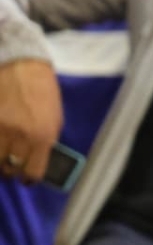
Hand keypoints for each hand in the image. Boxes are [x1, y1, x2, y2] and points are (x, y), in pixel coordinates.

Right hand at [0, 59, 62, 182]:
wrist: (22, 66)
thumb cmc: (43, 91)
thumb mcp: (55, 118)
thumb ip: (46, 141)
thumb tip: (38, 160)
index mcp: (43, 137)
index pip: (33, 172)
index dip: (29, 178)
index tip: (27, 178)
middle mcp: (20, 136)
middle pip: (10, 168)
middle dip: (11, 170)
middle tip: (12, 167)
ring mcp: (0, 129)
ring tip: (2, 156)